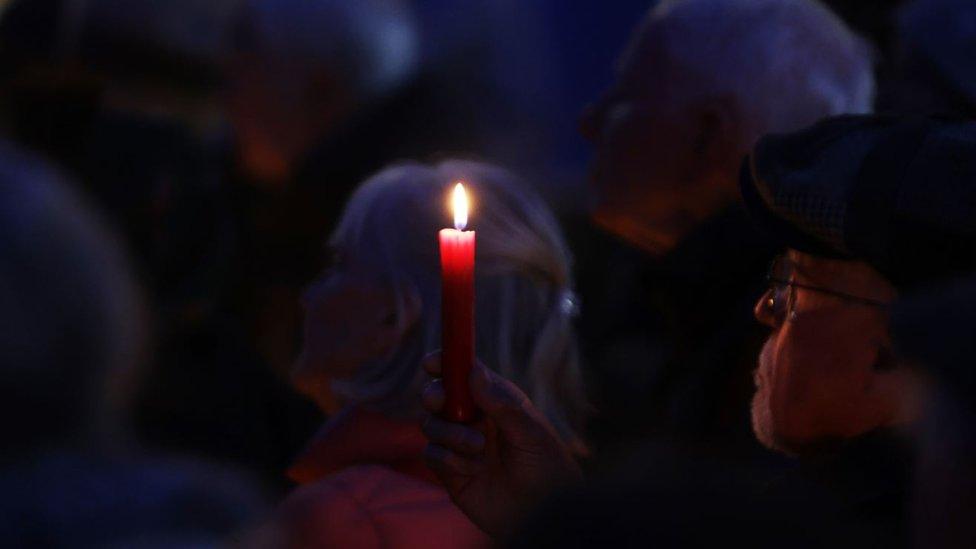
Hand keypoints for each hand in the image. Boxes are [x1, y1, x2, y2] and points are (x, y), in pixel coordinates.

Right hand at [421, 352, 581, 536]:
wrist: (543, 513)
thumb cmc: (547, 468)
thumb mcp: (531, 433)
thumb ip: (503, 404)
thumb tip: (475, 372)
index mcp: (496, 401)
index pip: (465, 373)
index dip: (446, 362)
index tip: (432, 362)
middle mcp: (474, 419)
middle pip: (439, 395)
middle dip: (435, 395)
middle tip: (440, 401)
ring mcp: (460, 444)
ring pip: (431, 424)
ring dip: (450, 433)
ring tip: (478, 447)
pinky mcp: (450, 471)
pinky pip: (432, 455)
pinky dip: (448, 459)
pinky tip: (473, 470)